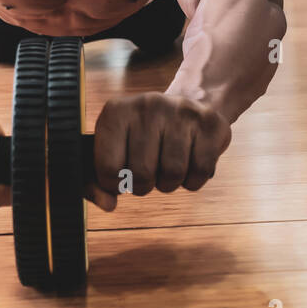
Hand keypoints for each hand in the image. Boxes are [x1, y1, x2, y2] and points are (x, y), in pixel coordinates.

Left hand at [89, 92, 231, 210]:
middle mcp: (147, 105)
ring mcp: (180, 111)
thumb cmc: (145, 135)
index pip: (108, 168)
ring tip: (168, 164)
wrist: (191, 102)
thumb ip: (97, 182)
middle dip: (145, 184)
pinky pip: (200, 172)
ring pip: (173, 175)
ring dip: (170, 182)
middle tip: (150, 169)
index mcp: (116, 112)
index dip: (115, 183)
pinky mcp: (210, 123)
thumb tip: (107, 205)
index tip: (122, 173)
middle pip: (142, 175)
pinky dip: (193, 179)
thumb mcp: (114, 148)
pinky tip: (189, 161)